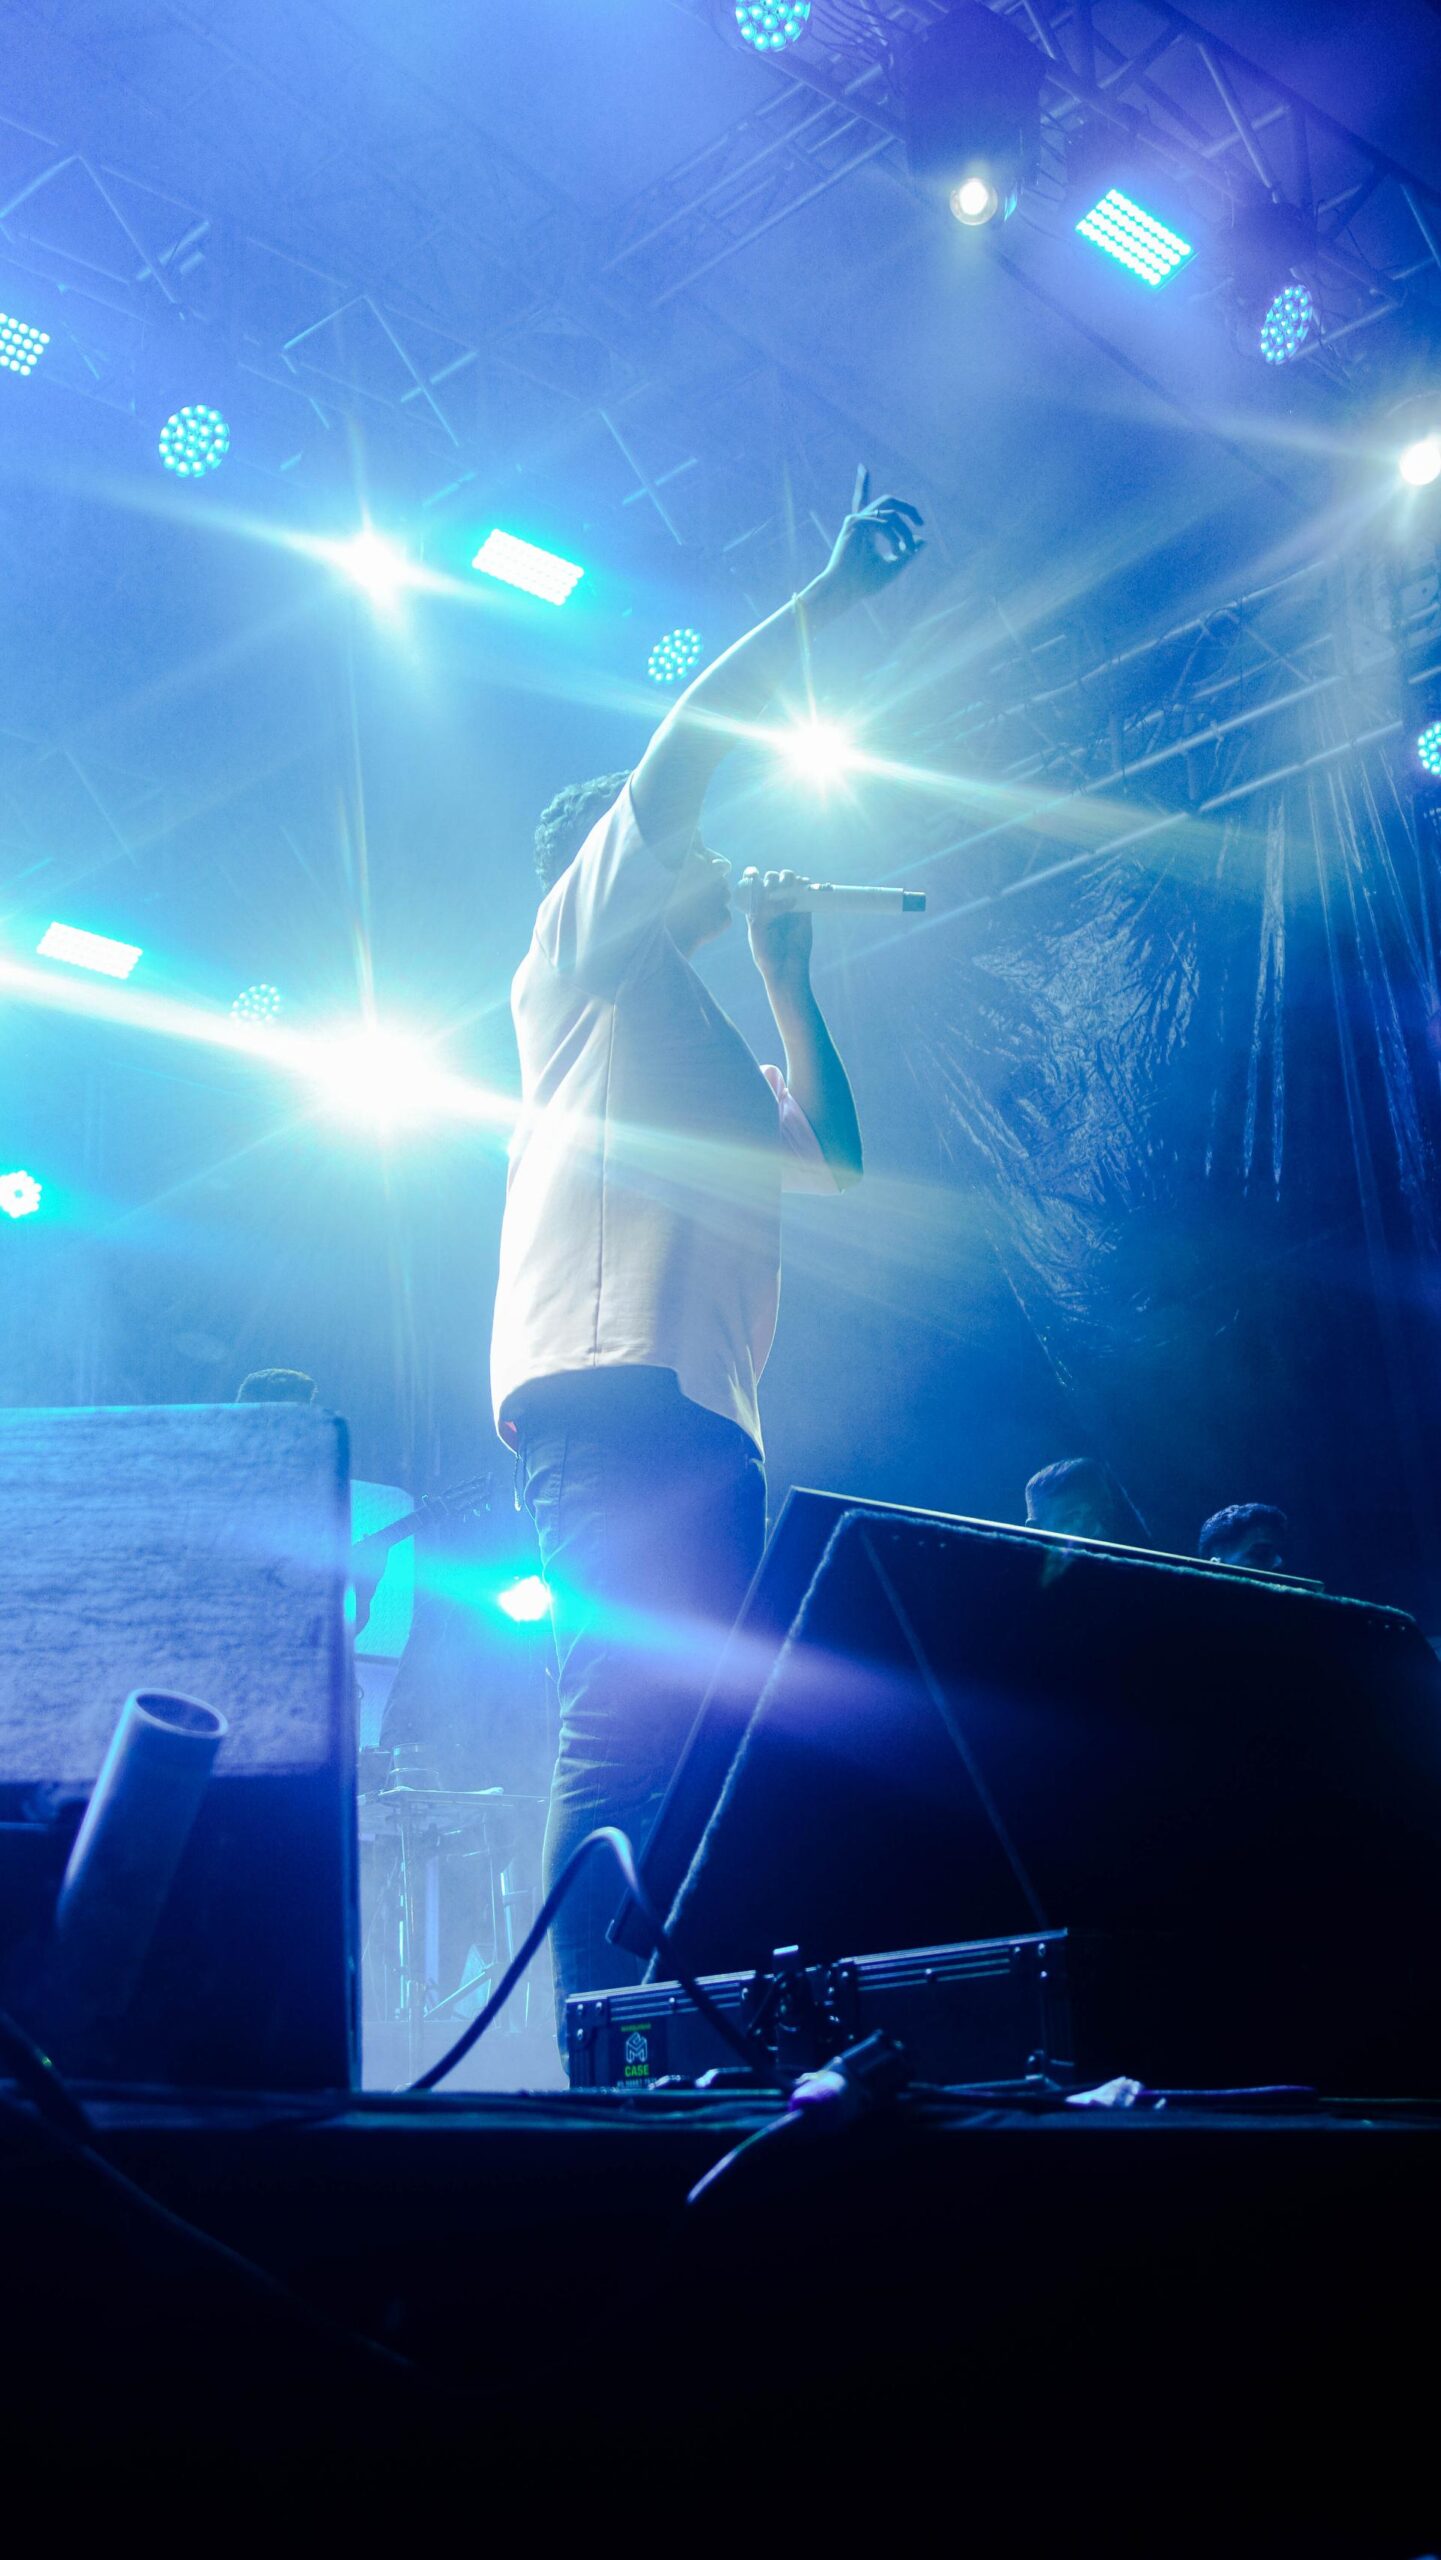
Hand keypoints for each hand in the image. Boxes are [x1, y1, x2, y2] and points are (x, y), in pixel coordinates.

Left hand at [743, 869, 812, 988]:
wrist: (787, 967)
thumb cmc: (766, 952)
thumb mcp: (758, 930)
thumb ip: (762, 911)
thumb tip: (773, 895)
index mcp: (755, 906)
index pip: (752, 883)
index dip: (752, 874)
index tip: (754, 875)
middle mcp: (771, 903)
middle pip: (771, 878)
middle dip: (773, 878)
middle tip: (776, 890)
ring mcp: (788, 904)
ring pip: (788, 880)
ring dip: (788, 877)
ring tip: (790, 887)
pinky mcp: (804, 909)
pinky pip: (806, 890)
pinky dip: (806, 884)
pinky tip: (804, 887)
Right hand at [815, 467, 923, 611]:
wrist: (845, 590)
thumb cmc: (864, 582)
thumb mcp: (894, 566)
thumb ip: (908, 552)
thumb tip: (924, 540)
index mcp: (865, 529)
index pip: (867, 503)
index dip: (861, 485)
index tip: (864, 472)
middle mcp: (860, 522)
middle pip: (888, 501)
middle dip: (908, 508)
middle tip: (920, 522)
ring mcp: (856, 521)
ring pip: (891, 514)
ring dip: (904, 532)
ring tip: (908, 551)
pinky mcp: (854, 523)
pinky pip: (884, 521)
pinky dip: (895, 536)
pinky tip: (896, 550)